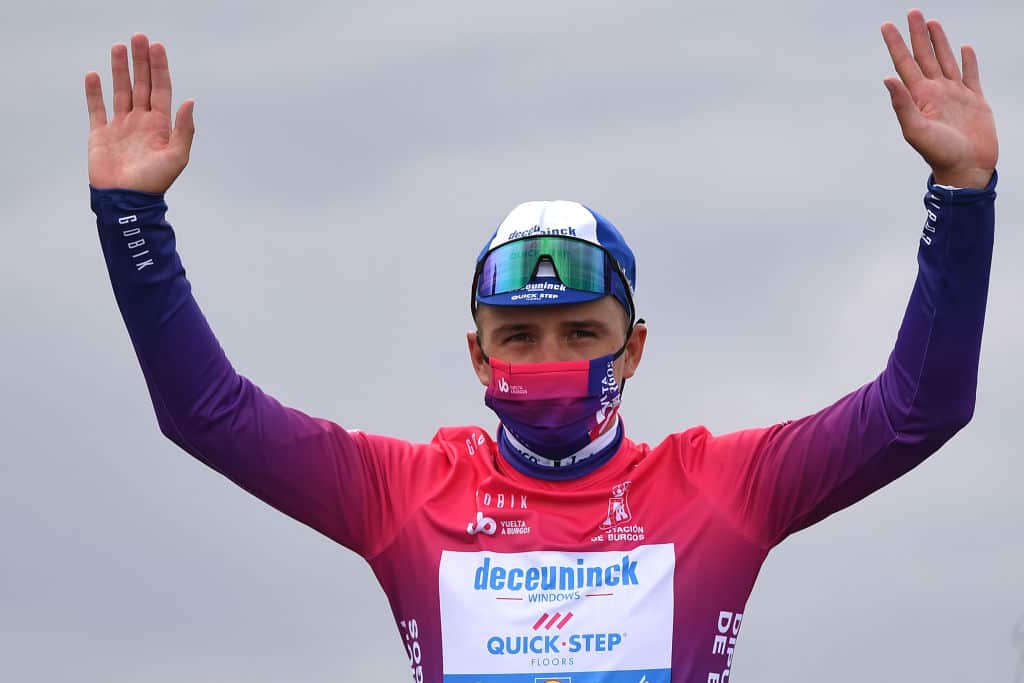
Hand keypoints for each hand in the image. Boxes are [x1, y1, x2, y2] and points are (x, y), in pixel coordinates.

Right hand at [85, 34, 194, 192]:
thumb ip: (184, 129)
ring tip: (119, 47)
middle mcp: (141, 122)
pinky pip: (97, 109)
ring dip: (120, 70)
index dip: (159, 68)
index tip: (156, 46)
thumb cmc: (154, 182)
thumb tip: (190, 102)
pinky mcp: (101, 134)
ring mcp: (121, 127)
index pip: (161, 89)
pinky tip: (94, 75)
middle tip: (138, 37)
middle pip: (141, 84)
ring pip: (121, 91)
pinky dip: (94, 92)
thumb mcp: (177, 156)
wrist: (126, 201)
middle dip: (140, 62)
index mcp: (160, 125)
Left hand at [881, 10, 997, 188]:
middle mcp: (935, 92)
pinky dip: (967, 61)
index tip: (887, 25)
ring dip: (939, 42)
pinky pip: (970, 75)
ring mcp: (954, 95)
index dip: (896, 44)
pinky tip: (963, 48)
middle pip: (924, 56)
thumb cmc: (939, 154)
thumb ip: (902, 104)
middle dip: (917, 34)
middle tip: (912, 12)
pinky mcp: (975, 100)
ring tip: (931, 23)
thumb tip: (887, 78)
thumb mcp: (916, 129)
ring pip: (945, 60)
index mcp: (919, 97)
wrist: (967, 169)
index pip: (904, 64)